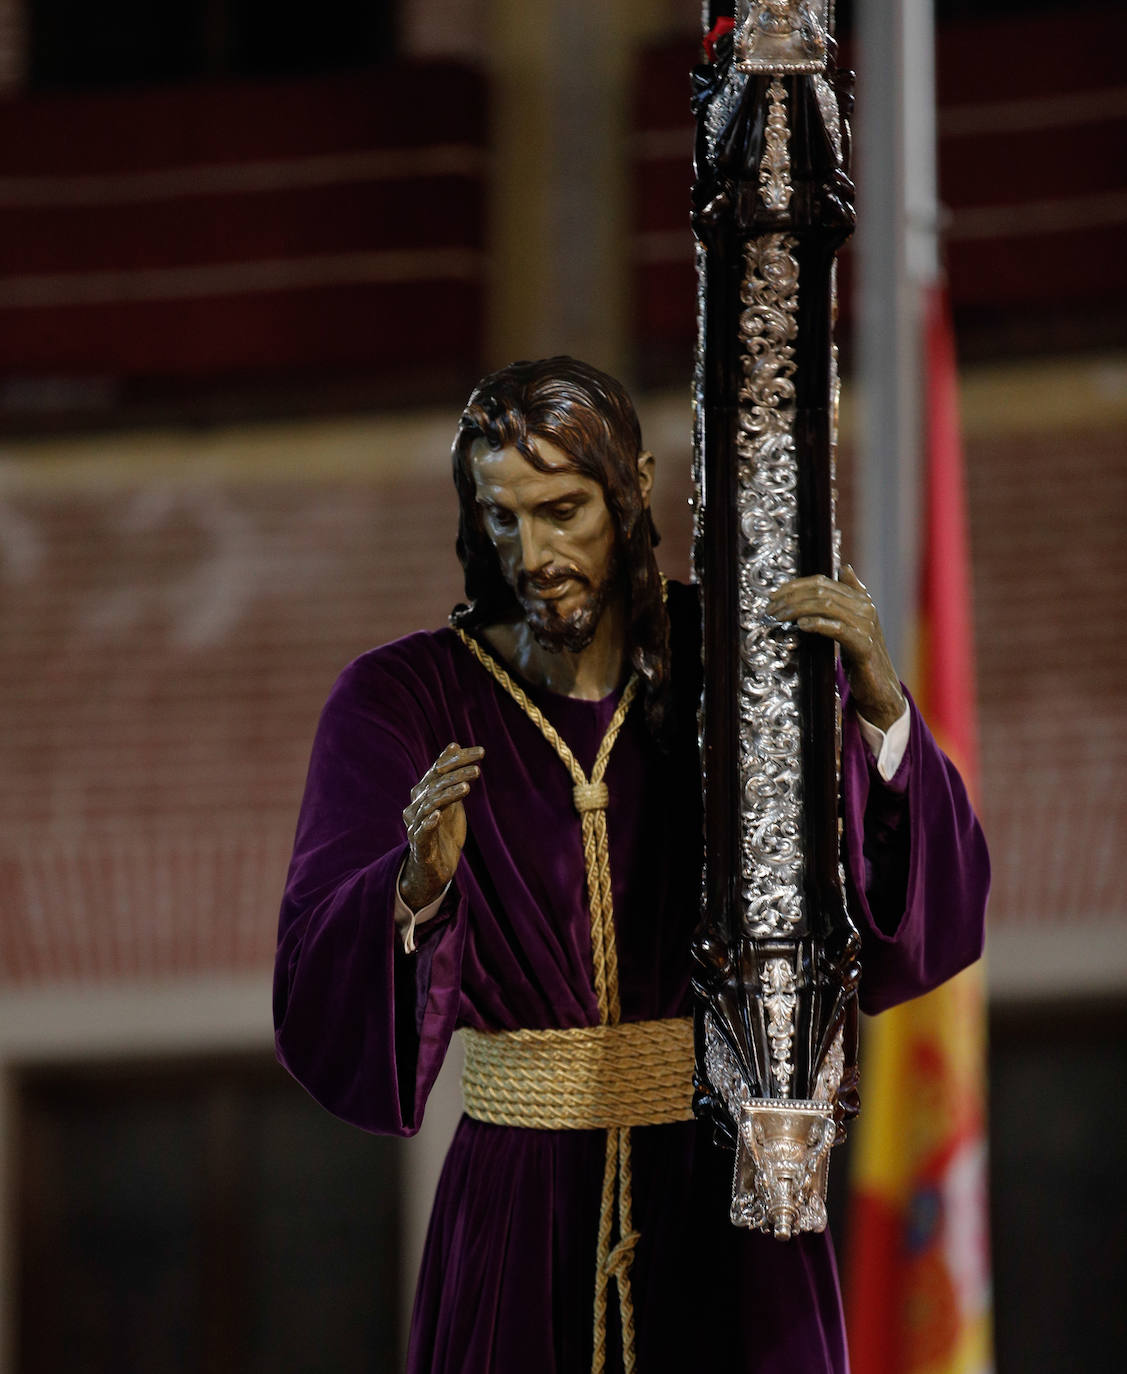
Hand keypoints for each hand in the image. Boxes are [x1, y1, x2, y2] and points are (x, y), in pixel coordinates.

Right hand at [399, 743, 483, 911]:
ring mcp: (416, 825)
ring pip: (430, 805)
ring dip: (447, 795)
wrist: (434, 867)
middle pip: (435, 785)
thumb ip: (451, 775)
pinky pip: (421, 832)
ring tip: (466, 787)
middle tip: (477, 769)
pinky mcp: (419, 845)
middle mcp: (417, 805)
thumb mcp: (451, 799)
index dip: (458, 759)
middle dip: (456, 775)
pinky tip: (439, 815)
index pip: (440, 769)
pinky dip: (428, 823)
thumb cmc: (443, 830)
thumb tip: (454, 745)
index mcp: (425, 792)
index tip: (481, 751)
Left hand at [766, 565, 906, 731]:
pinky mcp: (863, 645)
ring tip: (779, 617)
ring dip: (797, 610)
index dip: (795, 586)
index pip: (822, 582)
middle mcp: (865, 607)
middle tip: (771, 609)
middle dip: (791, 598)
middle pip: (821, 592)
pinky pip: (837, 628)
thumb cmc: (860, 653)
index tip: (774, 596)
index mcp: (861, 599)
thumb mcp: (852, 621)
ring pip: (826, 606)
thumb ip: (846, 597)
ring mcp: (866, 625)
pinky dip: (816, 623)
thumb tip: (844, 568)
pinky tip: (800, 626)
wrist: (879, 684)